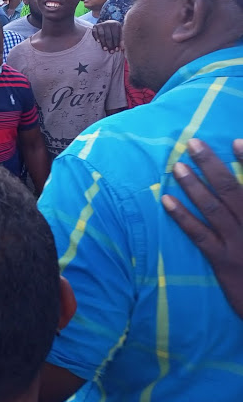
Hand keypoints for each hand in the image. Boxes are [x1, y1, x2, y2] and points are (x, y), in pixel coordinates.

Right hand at [92, 20, 122, 52]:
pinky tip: (98, 42)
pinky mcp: (95, 26)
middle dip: (110, 45)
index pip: (116, 35)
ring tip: (105, 49)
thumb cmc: (115, 32)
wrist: (108, 25)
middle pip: (109, 36)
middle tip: (111, 52)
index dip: (116, 43)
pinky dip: (96, 37)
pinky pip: (95, 32)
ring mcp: (102, 24)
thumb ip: (121, 41)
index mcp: (116, 25)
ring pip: (102, 35)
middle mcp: (109, 23)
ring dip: (103, 43)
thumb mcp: (119, 34)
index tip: (117, 50)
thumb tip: (122, 49)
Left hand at [161, 138, 242, 317]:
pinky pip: (199, 235)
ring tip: (177, 166)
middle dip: (211, 164)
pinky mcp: (223, 261)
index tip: (235, 140)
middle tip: (193, 143)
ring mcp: (238, 243)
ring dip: (194, 185)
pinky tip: (167, 200)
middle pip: (231, 189)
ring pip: (213, 208)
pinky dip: (182, 216)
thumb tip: (238, 189)